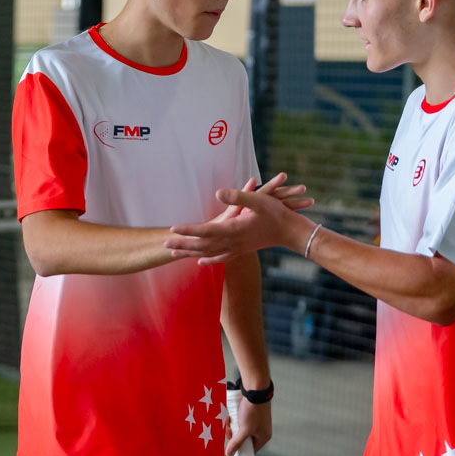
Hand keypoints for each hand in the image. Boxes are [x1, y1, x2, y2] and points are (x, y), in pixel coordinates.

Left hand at [167, 172, 315, 264]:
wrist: (291, 232)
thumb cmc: (276, 213)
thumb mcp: (258, 199)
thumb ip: (237, 197)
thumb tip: (217, 193)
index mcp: (234, 230)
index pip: (205, 231)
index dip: (188, 230)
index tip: (172, 230)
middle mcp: (232, 242)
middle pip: (202, 245)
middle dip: (182, 245)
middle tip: (163, 244)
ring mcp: (237, 248)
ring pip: (208, 253)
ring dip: (190, 253)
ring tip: (173, 254)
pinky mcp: (241, 250)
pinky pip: (220, 258)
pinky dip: (209, 260)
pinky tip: (199, 262)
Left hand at [226, 398, 270, 455]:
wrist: (255, 390)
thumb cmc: (252, 411)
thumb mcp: (244, 429)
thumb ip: (237, 443)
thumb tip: (229, 455)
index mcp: (263, 437)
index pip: (251, 450)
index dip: (240, 450)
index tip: (230, 449)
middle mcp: (260, 430)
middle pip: (243, 439)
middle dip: (234, 435)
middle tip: (228, 430)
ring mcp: (255, 422)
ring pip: (240, 429)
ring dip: (232, 426)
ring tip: (228, 420)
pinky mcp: (250, 414)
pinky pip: (240, 421)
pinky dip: (234, 419)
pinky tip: (229, 416)